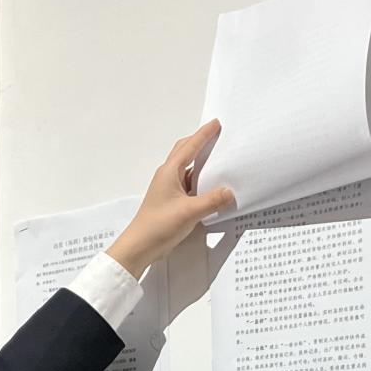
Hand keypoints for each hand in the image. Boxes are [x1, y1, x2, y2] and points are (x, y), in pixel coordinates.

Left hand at [106, 120, 234, 278]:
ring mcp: (169, 190)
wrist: (140, 246)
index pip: (189, 147)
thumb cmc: (159, 226)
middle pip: (185, 153)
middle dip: (200, 143)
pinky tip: (212, 187)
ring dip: (201, 164)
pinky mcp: (172, 202)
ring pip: (188, 170)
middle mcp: (168, 177)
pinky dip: (200, 182)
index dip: (203, 134)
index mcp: (169, 172)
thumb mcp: (189, 212)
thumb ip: (212, 201)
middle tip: (217, 137)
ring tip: (220, 160)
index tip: (216, 123)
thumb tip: (230, 192)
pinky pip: (189, 186)